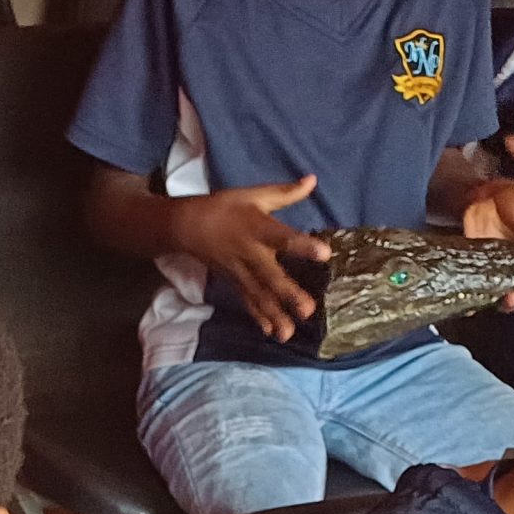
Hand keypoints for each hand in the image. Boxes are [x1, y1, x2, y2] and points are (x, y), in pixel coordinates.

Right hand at [170, 176, 330, 341]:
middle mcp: (250, 253)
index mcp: (257, 228)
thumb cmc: (225, 207)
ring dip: (274, 314)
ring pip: (259, 295)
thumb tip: (313, 180)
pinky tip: (271, 332)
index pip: (283, 237)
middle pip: (271, 276)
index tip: (324, 254)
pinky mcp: (234, 282)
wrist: (188, 226)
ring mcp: (240, 272)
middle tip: (308, 310)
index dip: (303, 246)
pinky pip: (247, 301)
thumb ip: (286, 193)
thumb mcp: (254, 194)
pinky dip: (258, 317)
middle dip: (289, 294)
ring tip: (289, 333)